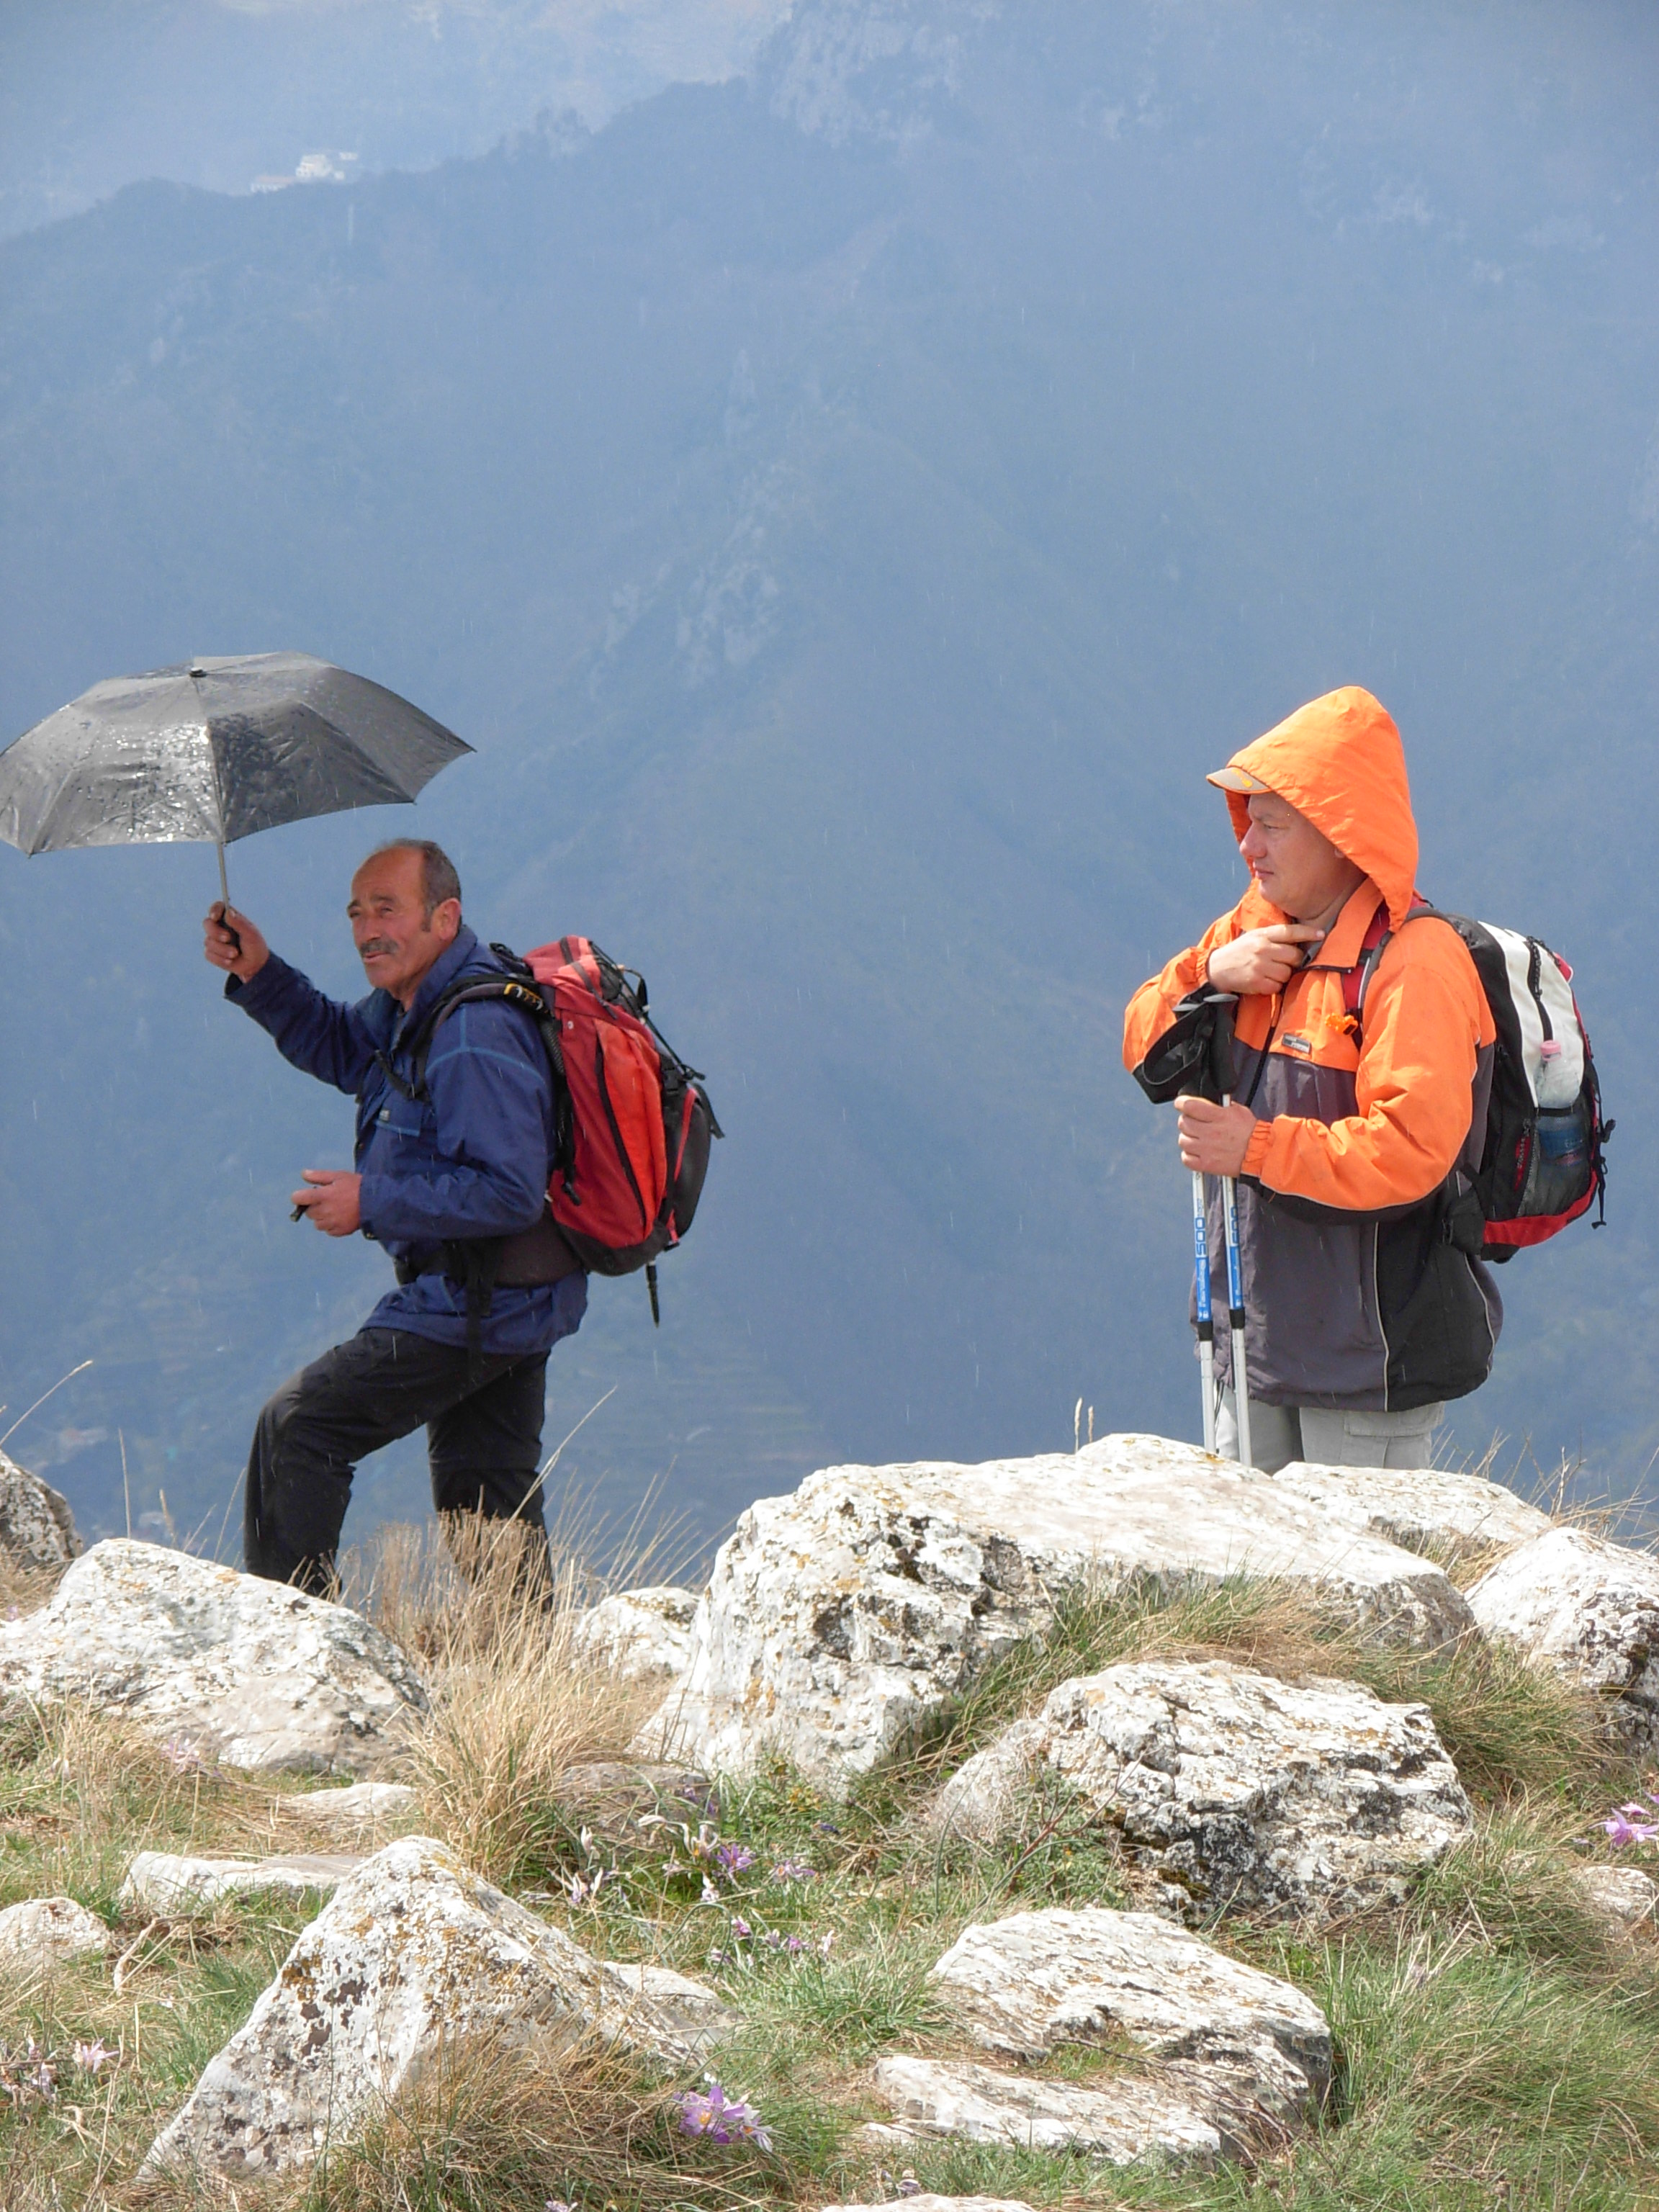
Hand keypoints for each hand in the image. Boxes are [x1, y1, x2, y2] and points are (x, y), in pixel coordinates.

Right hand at [204, 901, 269, 983]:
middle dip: (216, 932)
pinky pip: (209, 954)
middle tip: (228, 938)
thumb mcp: (251, 934)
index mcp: (230, 918)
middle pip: (207, 923)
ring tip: (235, 954)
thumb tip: (228, 912)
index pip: (218, 907)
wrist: (254, 965)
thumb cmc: (255, 946)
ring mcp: (214, 940)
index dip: (214, 910)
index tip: (215, 917)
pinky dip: (221, 959)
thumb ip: (240, 923)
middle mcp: (219, 927)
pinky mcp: (211, 953)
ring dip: (223, 949)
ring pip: (208, 941)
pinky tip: (231, 961)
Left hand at [291, 1169, 361, 1236]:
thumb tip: (303, 1174)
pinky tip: (340, 1217)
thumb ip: (318, 1176)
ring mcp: (332, 1222)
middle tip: (326, 1201)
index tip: (303, 1196)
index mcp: (322, 1195)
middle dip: (314, 1207)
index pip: (298, 1198)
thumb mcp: (338, 1176)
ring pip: (317, 1224)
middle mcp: (325, 1211)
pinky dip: (331, 1226)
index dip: (299, 1196)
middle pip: (308, 1213)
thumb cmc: (357, 1186)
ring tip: (334, 1210)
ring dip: (322, 1218)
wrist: (377, 1202)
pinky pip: (328, 1231)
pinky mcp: (340, 1231)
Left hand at [1177, 1096, 1255, 1176]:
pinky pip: (1186, 1158)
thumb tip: (1207, 1103)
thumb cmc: (1252, 1132)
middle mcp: (1210, 1133)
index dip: (1181, 1103)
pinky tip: (1197, 1151)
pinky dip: (1188, 1155)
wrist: (1261, 1154)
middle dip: (1187, 1120)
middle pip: (1183, 1123)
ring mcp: (1207, 1150)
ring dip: (1188, 1138)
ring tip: (1198, 1138)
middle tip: (1194, 1122)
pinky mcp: (1207, 1165)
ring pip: (1183, 1140)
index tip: (1181, 1104)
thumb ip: (1220, 1106)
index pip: (1189, 1106)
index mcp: (1219, 1117)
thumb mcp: (1239, 1111)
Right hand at [1204, 923, 1323, 995]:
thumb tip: (1300, 940)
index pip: (1290, 932)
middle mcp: (1262, 949)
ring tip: (1272, 972)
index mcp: (1262, 935)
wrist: (1217, 968)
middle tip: (1286, 962)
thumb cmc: (1240, 951)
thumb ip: (1274, 936)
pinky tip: (1265, 980)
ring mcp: (1259, 966)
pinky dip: (1274, 985)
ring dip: (1284, 975)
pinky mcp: (1256, 982)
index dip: (1308, 933)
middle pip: (1294, 955)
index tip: (1321, 935)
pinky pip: (1277, 986)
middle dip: (1294, 960)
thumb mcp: (1254, 937)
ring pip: (1287, 973)